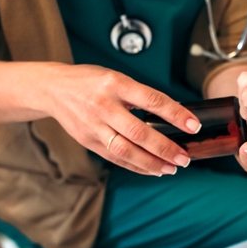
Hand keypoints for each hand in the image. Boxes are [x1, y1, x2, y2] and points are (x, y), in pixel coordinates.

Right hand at [41, 64, 199, 175]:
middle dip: (164, 148)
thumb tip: (174, 114)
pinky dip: (135, 166)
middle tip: (184, 158)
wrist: (52, 89)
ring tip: (171, 168)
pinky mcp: (87, 141)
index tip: (194, 126)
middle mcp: (104, 106)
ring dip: (151, 163)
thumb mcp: (118, 78)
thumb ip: (142, 95)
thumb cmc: (91, 81)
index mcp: (116, 84)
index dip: (175, 114)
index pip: (152, 100)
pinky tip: (152, 170)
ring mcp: (93, 126)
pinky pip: (114, 158)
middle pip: (138, 132)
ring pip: (125, 150)